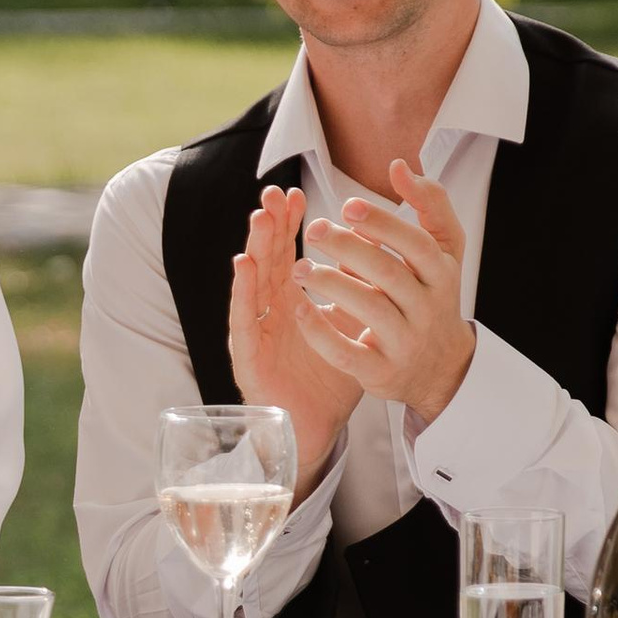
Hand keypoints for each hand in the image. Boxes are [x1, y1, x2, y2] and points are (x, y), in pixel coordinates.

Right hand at [227, 183, 360, 487]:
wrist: (316, 425)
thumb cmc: (332, 374)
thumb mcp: (352, 324)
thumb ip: (359, 288)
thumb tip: (375, 248)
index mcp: (293, 298)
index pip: (289, 253)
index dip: (290, 224)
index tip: (296, 194)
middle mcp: (271, 309)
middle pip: (268, 259)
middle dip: (272, 225)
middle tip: (274, 193)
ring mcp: (257, 330)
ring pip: (253, 281)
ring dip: (255, 246)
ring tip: (261, 217)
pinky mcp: (247, 355)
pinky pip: (244, 319)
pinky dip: (243, 291)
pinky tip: (243, 265)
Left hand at [299, 161, 475, 420]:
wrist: (439, 368)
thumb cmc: (432, 295)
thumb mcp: (443, 251)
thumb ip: (430, 204)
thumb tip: (400, 165)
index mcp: (442, 274)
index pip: (416, 244)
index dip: (383, 223)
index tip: (347, 204)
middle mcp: (428, 309)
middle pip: (390, 274)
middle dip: (349, 248)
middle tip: (313, 229)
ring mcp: (406, 343)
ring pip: (370, 311)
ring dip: (332, 285)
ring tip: (300, 267)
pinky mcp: (381, 373)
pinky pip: (348, 354)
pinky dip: (321, 333)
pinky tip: (298, 310)